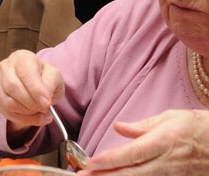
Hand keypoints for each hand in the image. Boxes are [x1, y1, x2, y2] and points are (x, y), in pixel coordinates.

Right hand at [0, 50, 63, 137]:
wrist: (35, 86)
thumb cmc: (44, 78)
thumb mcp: (54, 76)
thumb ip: (51, 83)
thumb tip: (44, 98)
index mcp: (22, 57)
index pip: (25, 73)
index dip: (36, 90)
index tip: (47, 103)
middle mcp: (6, 67)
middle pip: (12, 87)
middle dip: (31, 103)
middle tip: (44, 108)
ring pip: (8, 102)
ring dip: (27, 112)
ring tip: (40, 112)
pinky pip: (7, 112)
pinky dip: (23, 119)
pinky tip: (33, 116)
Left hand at [79, 109, 208, 175]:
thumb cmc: (198, 128)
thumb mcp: (170, 118)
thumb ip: (142, 125)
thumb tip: (118, 127)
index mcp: (161, 143)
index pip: (130, 154)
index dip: (109, 160)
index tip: (91, 163)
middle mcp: (164, 162)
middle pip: (130, 173)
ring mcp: (169, 174)